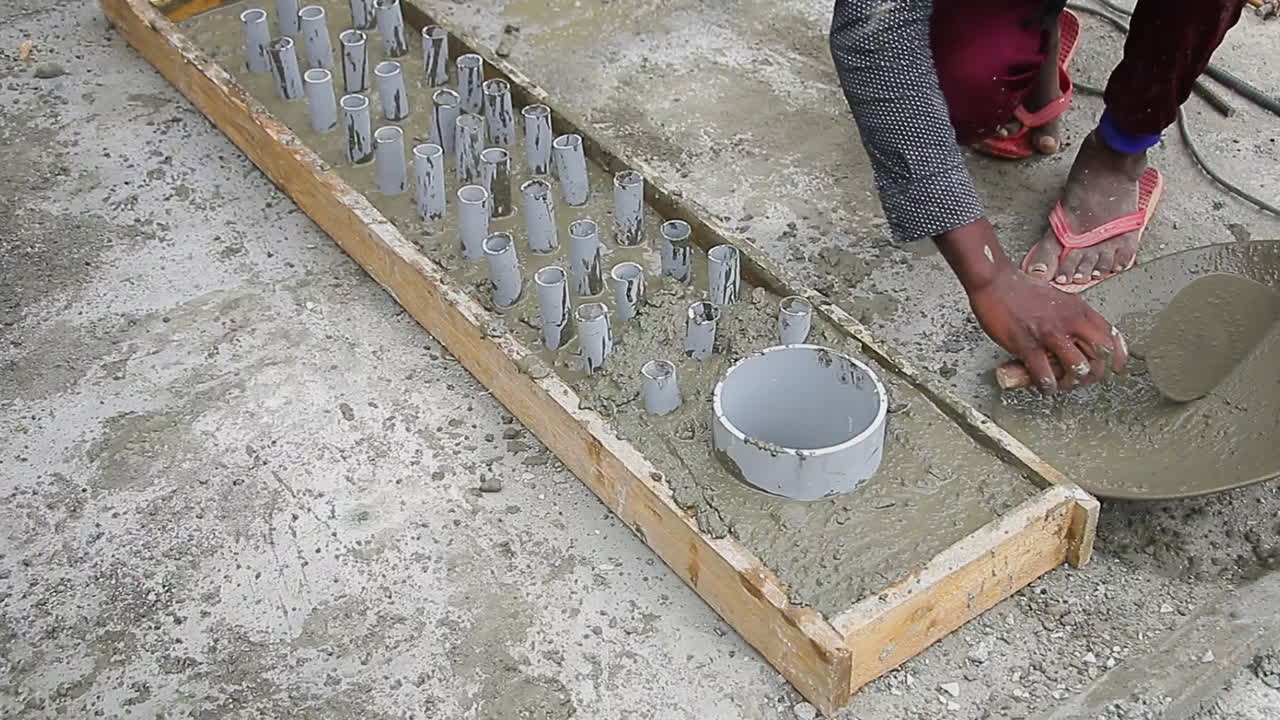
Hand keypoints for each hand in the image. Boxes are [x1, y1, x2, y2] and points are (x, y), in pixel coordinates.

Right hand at [969, 266, 1127, 391]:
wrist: (995, 281)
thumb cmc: (1022, 290)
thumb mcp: (1059, 298)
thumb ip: (1071, 317)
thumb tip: (1076, 338)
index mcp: (1080, 310)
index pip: (1112, 338)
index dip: (1116, 358)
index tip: (1113, 369)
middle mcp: (1070, 322)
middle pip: (1101, 357)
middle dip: (1094, 374)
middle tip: (1079, 380)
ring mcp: (1049, 333)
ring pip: (1077, 368)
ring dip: (1070, 382)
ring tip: (1060, 384)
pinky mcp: (1027, 344)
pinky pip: (1044, 374)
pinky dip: (1046, 386)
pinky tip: (1042, 386)